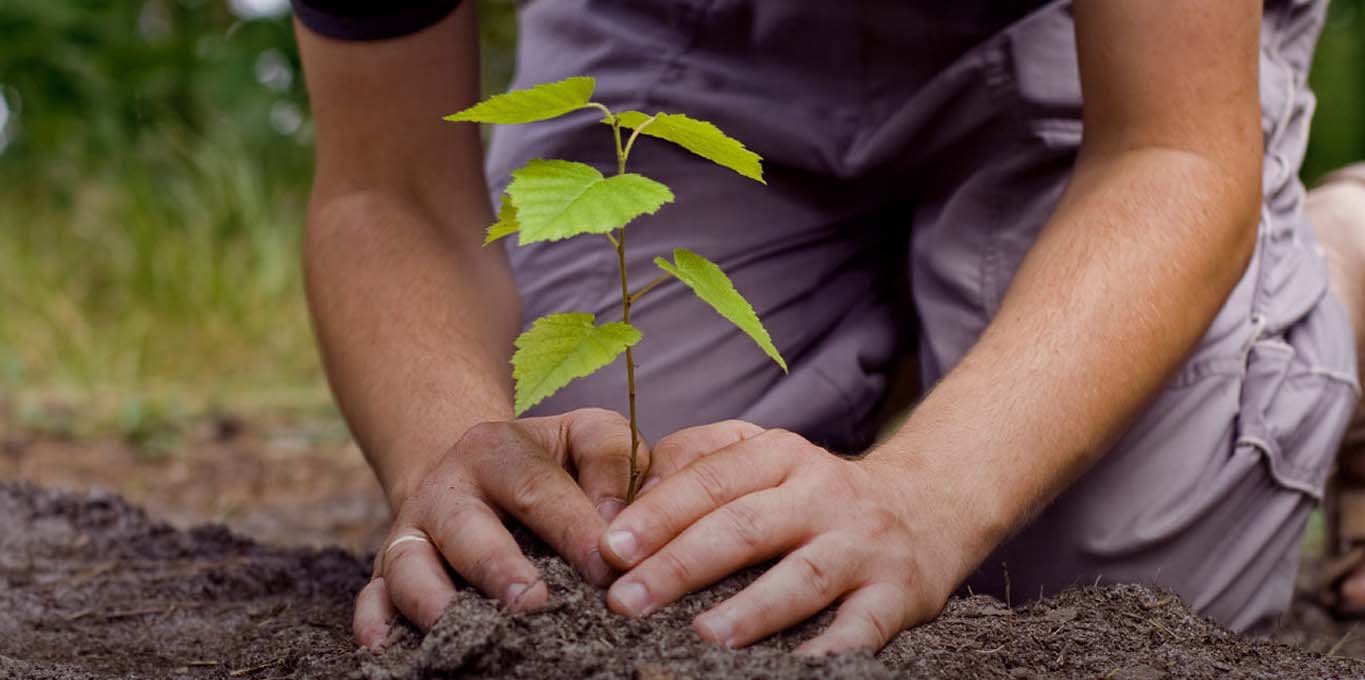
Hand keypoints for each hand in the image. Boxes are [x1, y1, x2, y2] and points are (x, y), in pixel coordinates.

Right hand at [353, 408, 647, 647]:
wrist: (474, 469)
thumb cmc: (550, 463)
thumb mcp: (584, 437)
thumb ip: (611, 464)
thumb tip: (620, 529)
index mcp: (498, 449)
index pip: (538, 488)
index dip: (574, 530)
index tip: (608, 569)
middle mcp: (447, 488)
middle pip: (467, 528)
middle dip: (500, 569)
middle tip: (535, 604)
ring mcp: (411, 531)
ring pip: (410, 566)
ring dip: (437, 602)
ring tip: (475, 635)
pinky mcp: (386, 570)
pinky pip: (371, 597)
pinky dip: (376, 623)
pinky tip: (390, 649)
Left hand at [597, 422, 974, 654]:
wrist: (929, 505)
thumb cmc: (816, 493)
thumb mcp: (767, 458)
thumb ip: (700, 464)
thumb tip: (626, 494)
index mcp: (781, 456)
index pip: (712, 480)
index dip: (658, 513)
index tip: (611, 547)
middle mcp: (823, 493)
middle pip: (745, 526)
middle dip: (681, 564)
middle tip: (627, 600)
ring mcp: (862, 544)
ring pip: (802, 576)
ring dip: (751, 609)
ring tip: (702, 635)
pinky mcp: (899, 593)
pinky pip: (861, 627)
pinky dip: (829, 649)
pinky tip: (795, 668)